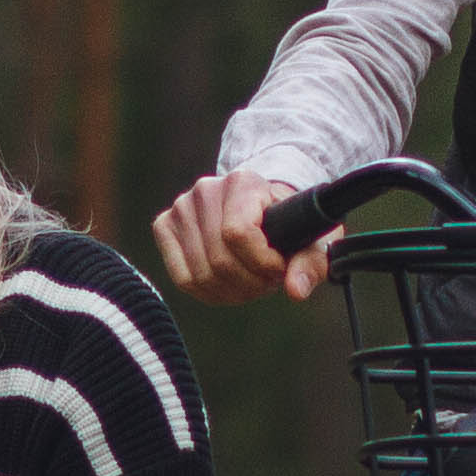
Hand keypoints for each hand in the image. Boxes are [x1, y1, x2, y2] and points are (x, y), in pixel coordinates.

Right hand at [154, 170, 327, 303]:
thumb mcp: (310, 240)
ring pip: (201, 275)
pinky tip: (228, 286)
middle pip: (219, 260)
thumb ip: (311, 264)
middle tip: (267, 280)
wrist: (259, 206)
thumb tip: (296, 290)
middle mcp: (206, 189)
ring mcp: (181, 207)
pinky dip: (209, 293)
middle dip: (250, 283)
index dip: (261, 264)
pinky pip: (183, 278)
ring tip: (251, 283)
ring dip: (232, 291)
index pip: (238, 234)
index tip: (279, 269)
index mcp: (243, 182)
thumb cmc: (287, 223)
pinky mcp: (164, 226)